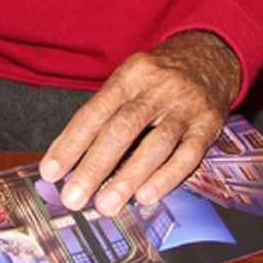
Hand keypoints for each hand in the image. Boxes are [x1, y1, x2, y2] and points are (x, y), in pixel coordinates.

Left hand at [40, 30, 240, 215]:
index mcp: (133, 74)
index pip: (96, 110)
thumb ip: (104, 112)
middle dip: (95, 166)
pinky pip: (189, 153)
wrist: (211, 57)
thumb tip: (67, 157)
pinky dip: (167, 177)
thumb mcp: (130, 79)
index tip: (51, 172)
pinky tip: (146, 196)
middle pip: (123, 128)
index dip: (72, 142)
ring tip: (106, 205)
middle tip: (74, 197)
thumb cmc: (159, 77)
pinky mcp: (209, 123)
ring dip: (128, 178)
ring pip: (156, 143)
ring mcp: (187, 105)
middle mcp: (160, 87)